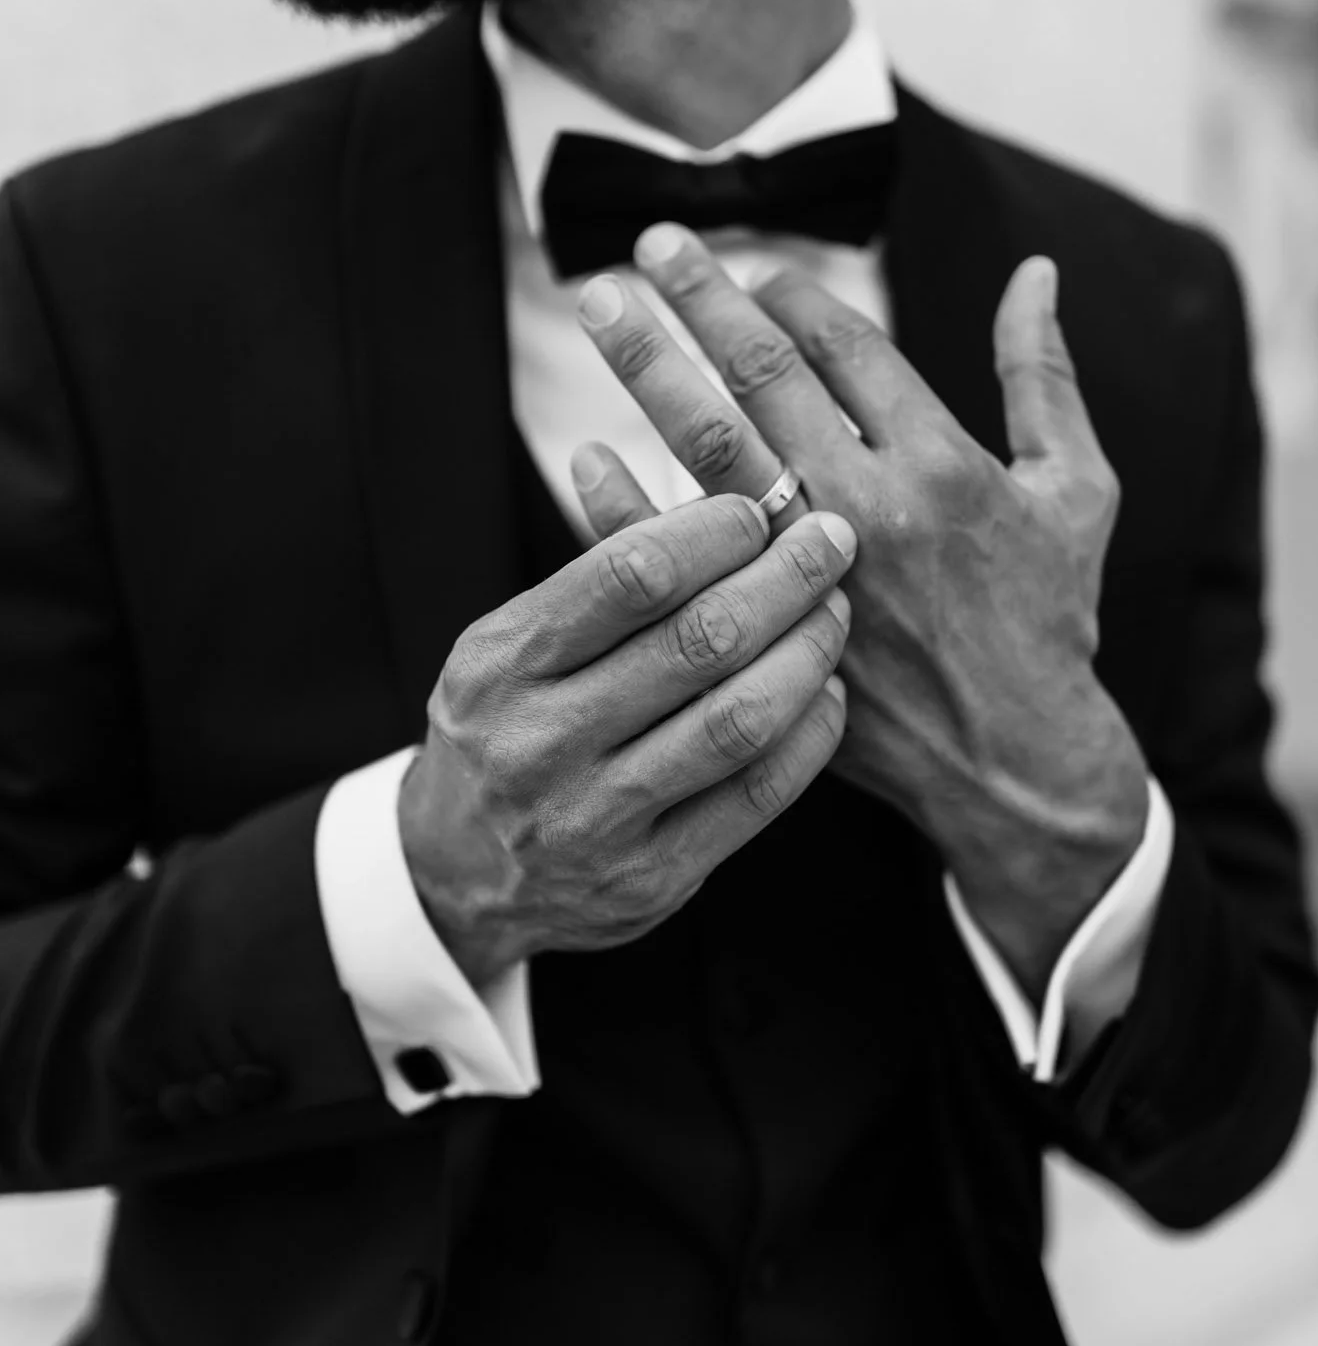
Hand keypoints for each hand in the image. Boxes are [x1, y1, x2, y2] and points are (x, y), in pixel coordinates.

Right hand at [399, 493, 856, 987]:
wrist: (455, 876)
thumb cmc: (503, 731)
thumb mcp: (508, 647)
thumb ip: (590, 578)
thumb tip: (651, 467)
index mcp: (503, 663)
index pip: (631, 576)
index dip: (715, 532)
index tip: (762, 509)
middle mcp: (542, 742)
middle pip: (699, 643)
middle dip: (785, 579)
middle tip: (832, 540)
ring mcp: (596, 818)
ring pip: (738, 721)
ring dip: (807, 654)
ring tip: (835, 614)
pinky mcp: (649, 878)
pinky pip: (755, 796)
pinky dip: (809, 736)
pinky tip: (827, 695)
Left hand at [570, 229, 1149, 996]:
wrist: (1015, 763)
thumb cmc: (1050, 618)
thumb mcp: (1076, 490)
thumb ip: (1044, 375)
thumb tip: (1035, 270)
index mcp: (941, 464)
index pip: (844, 345)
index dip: (791, 295)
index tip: (755, 271)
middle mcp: (866, 511)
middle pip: (763, 379)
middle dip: (703, 300)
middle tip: (653, 243)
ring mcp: (805, 576)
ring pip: (709, 450)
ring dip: (649, 370)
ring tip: (602, 306)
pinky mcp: (767, 636)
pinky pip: (679, 564)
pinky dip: (627, 506)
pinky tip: (587, 454)